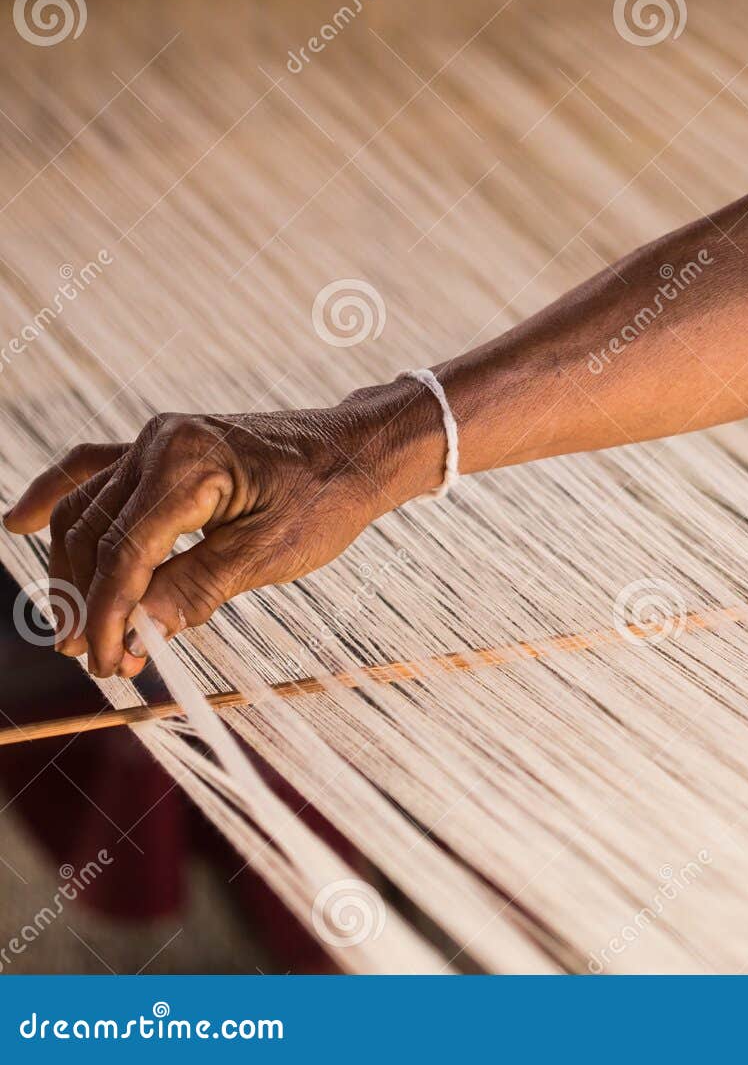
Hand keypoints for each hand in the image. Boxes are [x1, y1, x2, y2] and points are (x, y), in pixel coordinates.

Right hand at [3, 380, 443, 678]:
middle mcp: (159, 442)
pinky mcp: (159, 448)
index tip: (109, 663)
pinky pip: (91, 470)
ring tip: (80, 630)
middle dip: (89, 603)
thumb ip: (200, 587)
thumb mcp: (272, 551)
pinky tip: (17, 524)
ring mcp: (154, 441)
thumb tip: (140, 629)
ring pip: (85, 512)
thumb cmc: (327, 497)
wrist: (357, 451)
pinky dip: (55, 497)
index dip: (109, 615)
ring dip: (75, 572)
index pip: (126, 553)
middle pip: (93, 535)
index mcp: (190, 463)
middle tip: (99, 660)